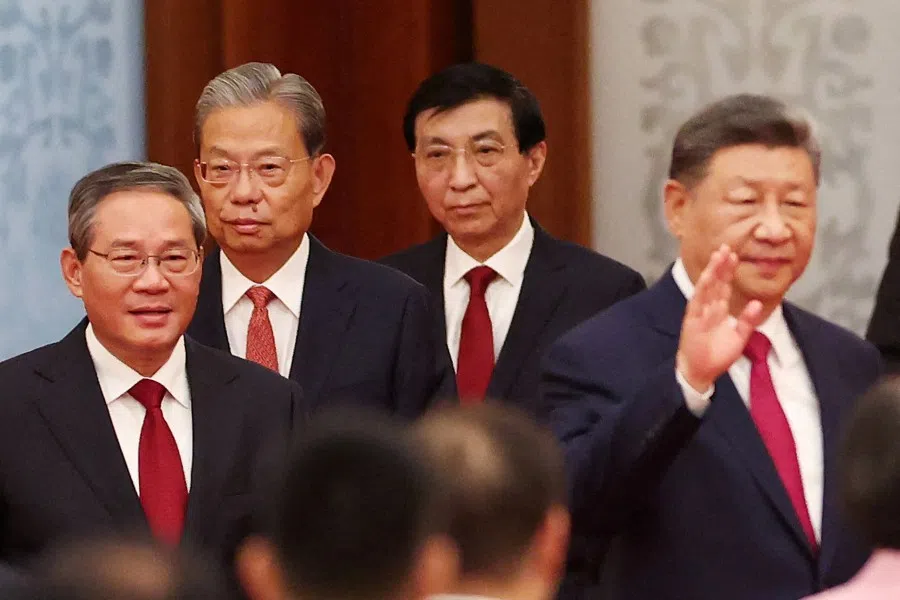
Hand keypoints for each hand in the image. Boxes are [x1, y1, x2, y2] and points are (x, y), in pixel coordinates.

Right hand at [676, 245, 763, 391]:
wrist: (701, 372)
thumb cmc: (717, 356)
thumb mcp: (739, 337)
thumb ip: (748, 320)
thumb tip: (758, 302)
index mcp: (719, 310)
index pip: (724, 286)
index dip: (728, 271)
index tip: (734, 255)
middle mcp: (708, 308)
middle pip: (715, 282)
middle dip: (720, 265)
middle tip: (726, 247)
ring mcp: (699, 313)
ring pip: (707, 287)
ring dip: (712, 271)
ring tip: (718, 256)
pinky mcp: (692, 320)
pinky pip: (698, 302)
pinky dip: (703, 289)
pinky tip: (708, 277)